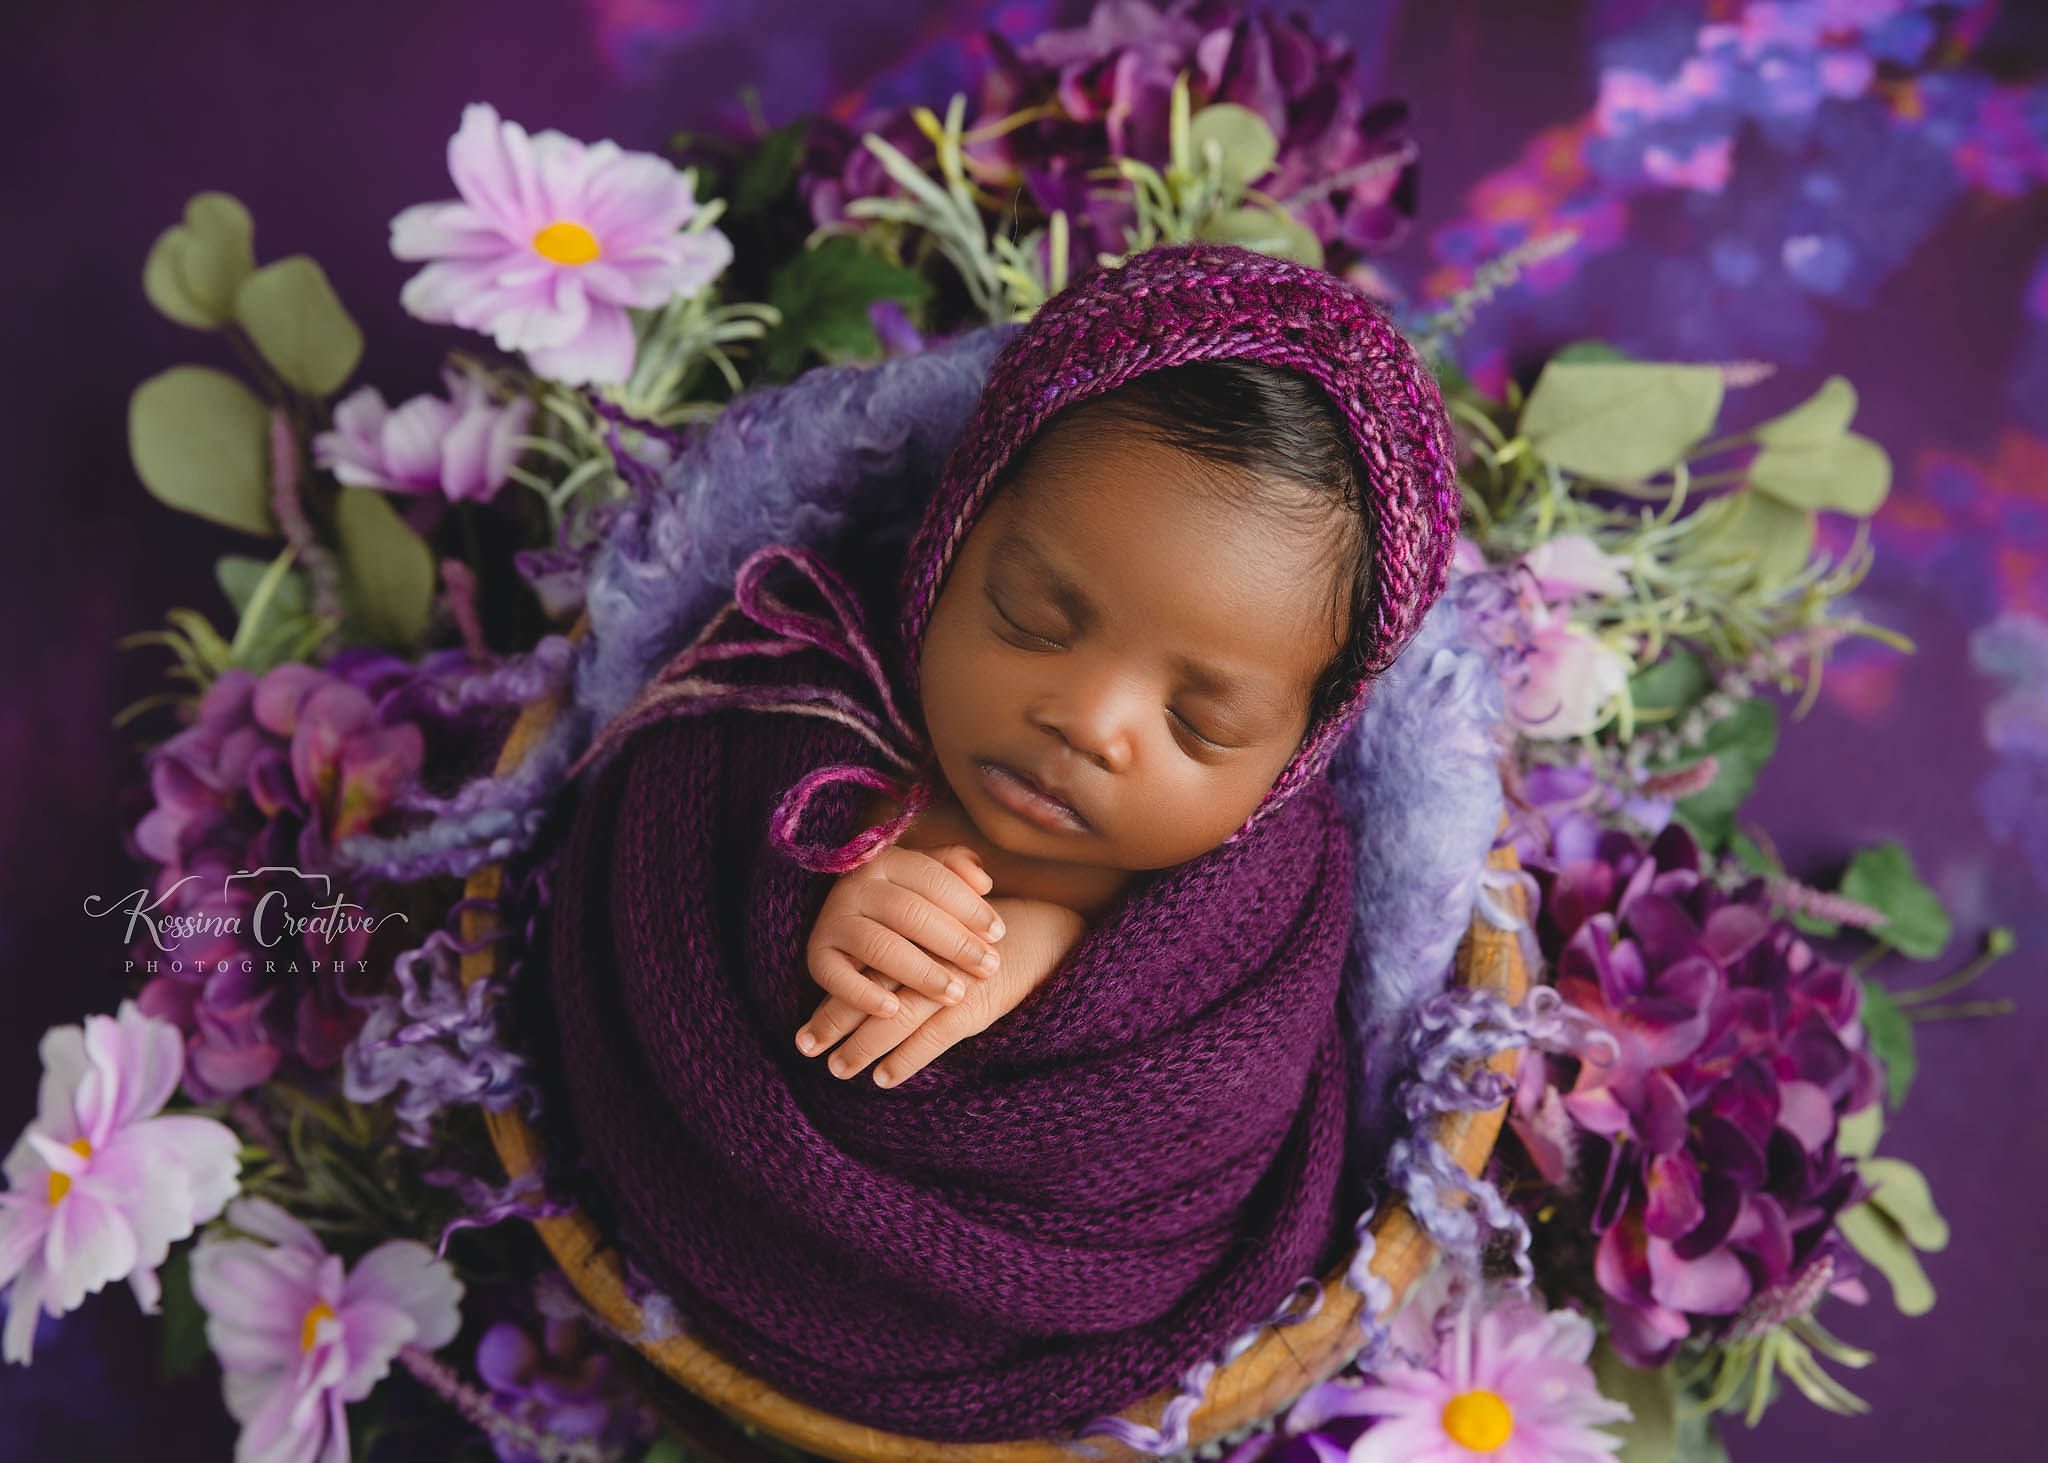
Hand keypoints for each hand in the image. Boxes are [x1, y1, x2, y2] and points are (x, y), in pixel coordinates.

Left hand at [796, 896, 1086, 1086]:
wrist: (1051, 934)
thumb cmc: (994, 935)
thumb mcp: (952, 928)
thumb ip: (914, 942)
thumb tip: (868, 981)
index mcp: (917, 931)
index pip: (864, 967)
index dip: (833, 997)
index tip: (804, 1028)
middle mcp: (929, 953)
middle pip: (871, 990)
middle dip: (836, 1021)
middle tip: (806, 1047)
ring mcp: (952, 979)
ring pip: (896, 1015)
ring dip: (863, 1045)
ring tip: (838, 1068)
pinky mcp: (976, 1003)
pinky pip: (934, 1035)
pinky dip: (908, 1057)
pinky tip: (884, 1077)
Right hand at [804, 843, 1007, 1018]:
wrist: (849, 923)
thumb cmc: (909, 903)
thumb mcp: (930, 878)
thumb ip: (957, 870)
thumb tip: (984, 882)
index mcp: (887, 862)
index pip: (933, 878)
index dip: (969, 906)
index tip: (999, 934)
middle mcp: (854, 887)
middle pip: (910, 913)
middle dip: (954, 942)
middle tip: (988, 967)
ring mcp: (832, 921)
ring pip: (879, 946)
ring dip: (920, 972)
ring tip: (955, 994)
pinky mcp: (817, 956)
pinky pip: (836, 978)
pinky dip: (863, 995)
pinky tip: (893, 1010)